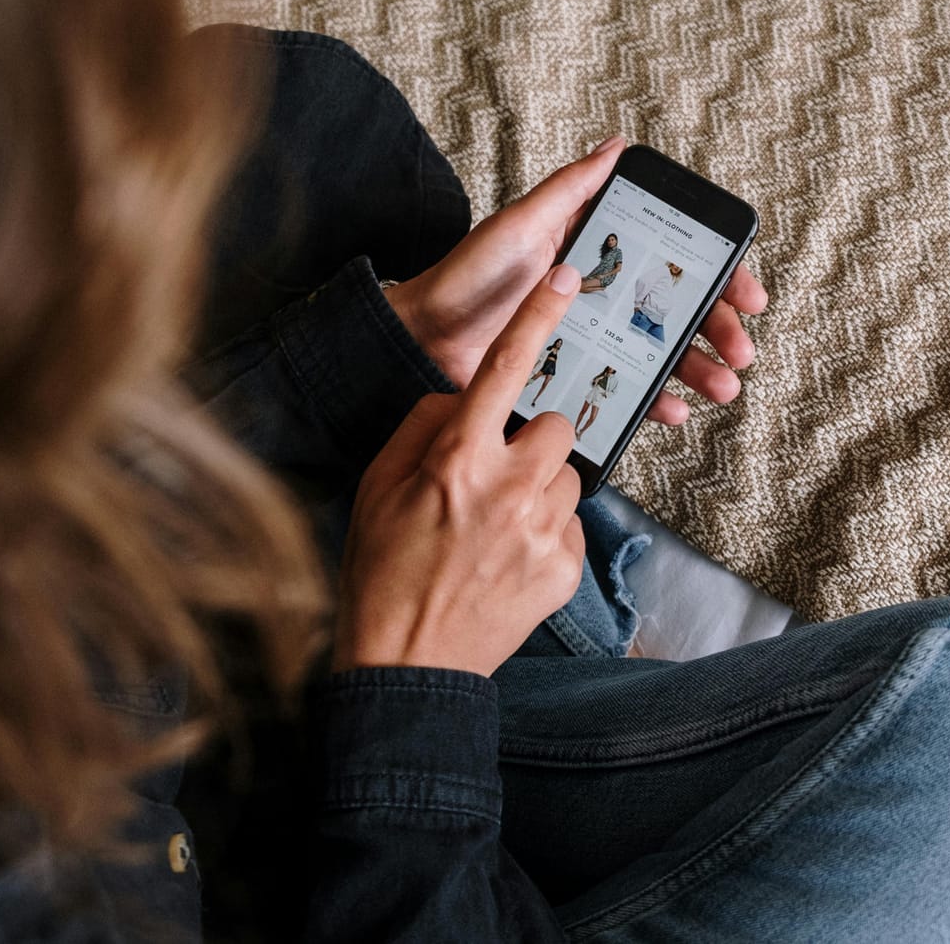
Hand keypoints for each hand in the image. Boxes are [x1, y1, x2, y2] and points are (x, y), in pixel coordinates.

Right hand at [333, 264, 586, 675]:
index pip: (505, 370)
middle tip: (495, 476)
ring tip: (496, 528)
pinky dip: (546, 535)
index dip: (538, 318)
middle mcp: (508, 489)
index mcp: (457, 460)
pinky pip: (571, 526)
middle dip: (532, 441)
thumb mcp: (378, 486)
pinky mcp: (567, 569)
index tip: (567, 281)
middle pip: (555, 425)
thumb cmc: (382, 572)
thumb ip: (424, 429)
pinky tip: (507, 562)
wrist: (407, 667)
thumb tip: (462, 401)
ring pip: (568, 475)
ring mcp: (542, 531)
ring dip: (541, 489)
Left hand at [386, 137, 768, 425]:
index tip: (747, 292)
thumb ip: (571, 189)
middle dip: (719, 329)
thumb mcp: (521, 224)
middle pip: (679, 309)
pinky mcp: (578, 375)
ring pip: (663, 352)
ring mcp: (594, 337)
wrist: (423, 340)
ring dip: (699, 369)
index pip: (674, 258)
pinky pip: (628, 389)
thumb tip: (616, 145)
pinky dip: (657, 400)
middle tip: (741, 350)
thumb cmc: (467, 276)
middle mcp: (604, 292)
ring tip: (722, 386)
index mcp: (599, 249)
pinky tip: (674, 410)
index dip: (719, 274)